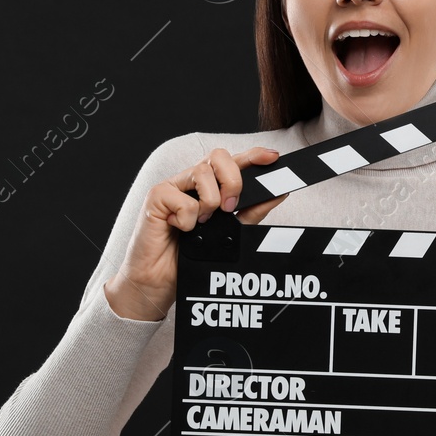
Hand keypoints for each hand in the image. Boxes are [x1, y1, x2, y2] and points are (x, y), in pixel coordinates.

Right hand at [104, 146, 288, 320]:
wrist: (161, 280)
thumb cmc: (189, 255)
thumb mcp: (230, 232)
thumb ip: (251, 211)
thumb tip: (278, 193)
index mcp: (209, 186)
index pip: (232, 161)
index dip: (253, 155)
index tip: (273, 157)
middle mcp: (191, 182)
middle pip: (219, 156)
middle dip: (233, 180)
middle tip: (231, 207)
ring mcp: (173, 186)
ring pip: (202, 173)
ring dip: (210, 203)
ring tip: (201, 223)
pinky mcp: (157, 196)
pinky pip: (183, 199)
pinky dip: (187, 220)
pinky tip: (178, 229)